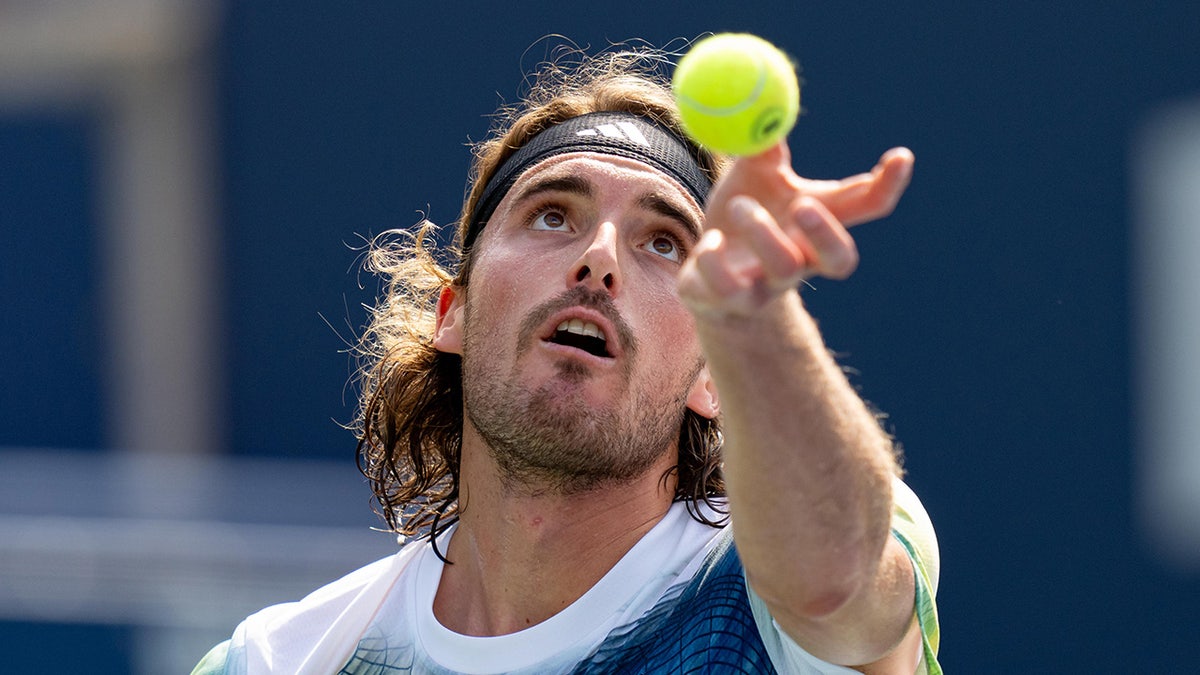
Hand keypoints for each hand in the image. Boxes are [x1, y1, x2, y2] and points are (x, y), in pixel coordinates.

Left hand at [678, 143, 913, 317]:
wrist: (705, 279)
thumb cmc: (737, 219)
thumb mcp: (752, 176)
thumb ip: (763, 145)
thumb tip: (769, 101)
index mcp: (815, 221)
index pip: (865, 207)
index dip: (888, 185)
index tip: (901, 156)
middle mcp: (802, 259)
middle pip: (839, 259)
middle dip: (827, 232)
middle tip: (804, 205)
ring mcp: (768, 286)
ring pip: (785, 268)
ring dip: (763, 232)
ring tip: (739, 205)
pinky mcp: (729, 302)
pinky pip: (727, 289)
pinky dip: (715, 261)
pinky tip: (710, 242)